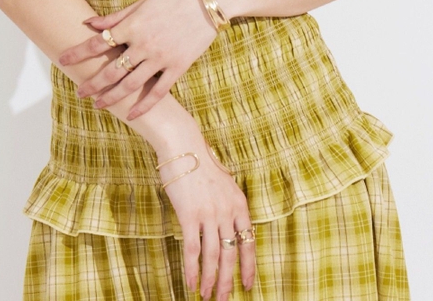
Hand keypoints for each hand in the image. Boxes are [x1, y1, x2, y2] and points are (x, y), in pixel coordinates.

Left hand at [57, 0, 221, 118]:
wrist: (209, 0)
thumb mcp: (143, 1)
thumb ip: (117, 16)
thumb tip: (91, 23)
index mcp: (133, 26)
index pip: (98, 43)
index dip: (78, 53)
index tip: (63, 60)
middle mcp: (144, 45)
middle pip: (111, 70)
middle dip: (92, 83)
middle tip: (79, 91)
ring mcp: (161, 58)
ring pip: (130, 85)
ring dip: (112, 97)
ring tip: (99, 104)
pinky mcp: (178, 67)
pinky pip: (158, 92)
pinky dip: (144, 105)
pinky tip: (131, 114)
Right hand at [156, 130, 256, 299]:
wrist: (184, 146)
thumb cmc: (200, 164)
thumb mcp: (224, 184)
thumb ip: (228, 206)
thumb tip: (228, 227)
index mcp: (239, 204)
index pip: (249, 242)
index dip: (249, 267)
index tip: (248, 285)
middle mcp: (227, 211)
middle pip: (231, 254)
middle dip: (228, 281)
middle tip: (223, 299)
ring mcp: (210, 214)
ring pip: (213, 256)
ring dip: (210, 280)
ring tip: (207, 296)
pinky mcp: (190, 215)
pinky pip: (193, 249)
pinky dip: (193, 270)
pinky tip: (191, 283)